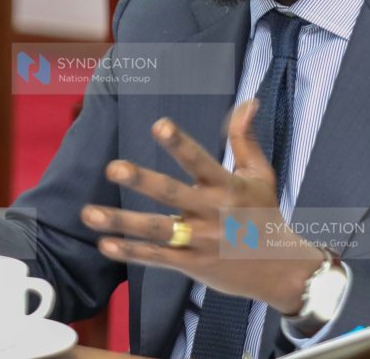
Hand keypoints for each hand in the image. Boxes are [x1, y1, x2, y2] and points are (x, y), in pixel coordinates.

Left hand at [81, 101, 323, 314]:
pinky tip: (105, 243)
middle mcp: (212, 212)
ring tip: (89, 213)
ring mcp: (200, 240)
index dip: (180, 143)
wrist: (280, 269)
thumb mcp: (260, 174)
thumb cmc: (266, 214)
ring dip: (121, 221)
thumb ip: (244, 138)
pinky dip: (131, 252)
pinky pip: (157, 257)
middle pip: (172, 194)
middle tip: (113, 168)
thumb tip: (249, 100)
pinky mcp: (192, 264)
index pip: (200, 160)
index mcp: (228, 186)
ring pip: (156, 229)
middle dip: (142, 181)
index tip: (159, 125)